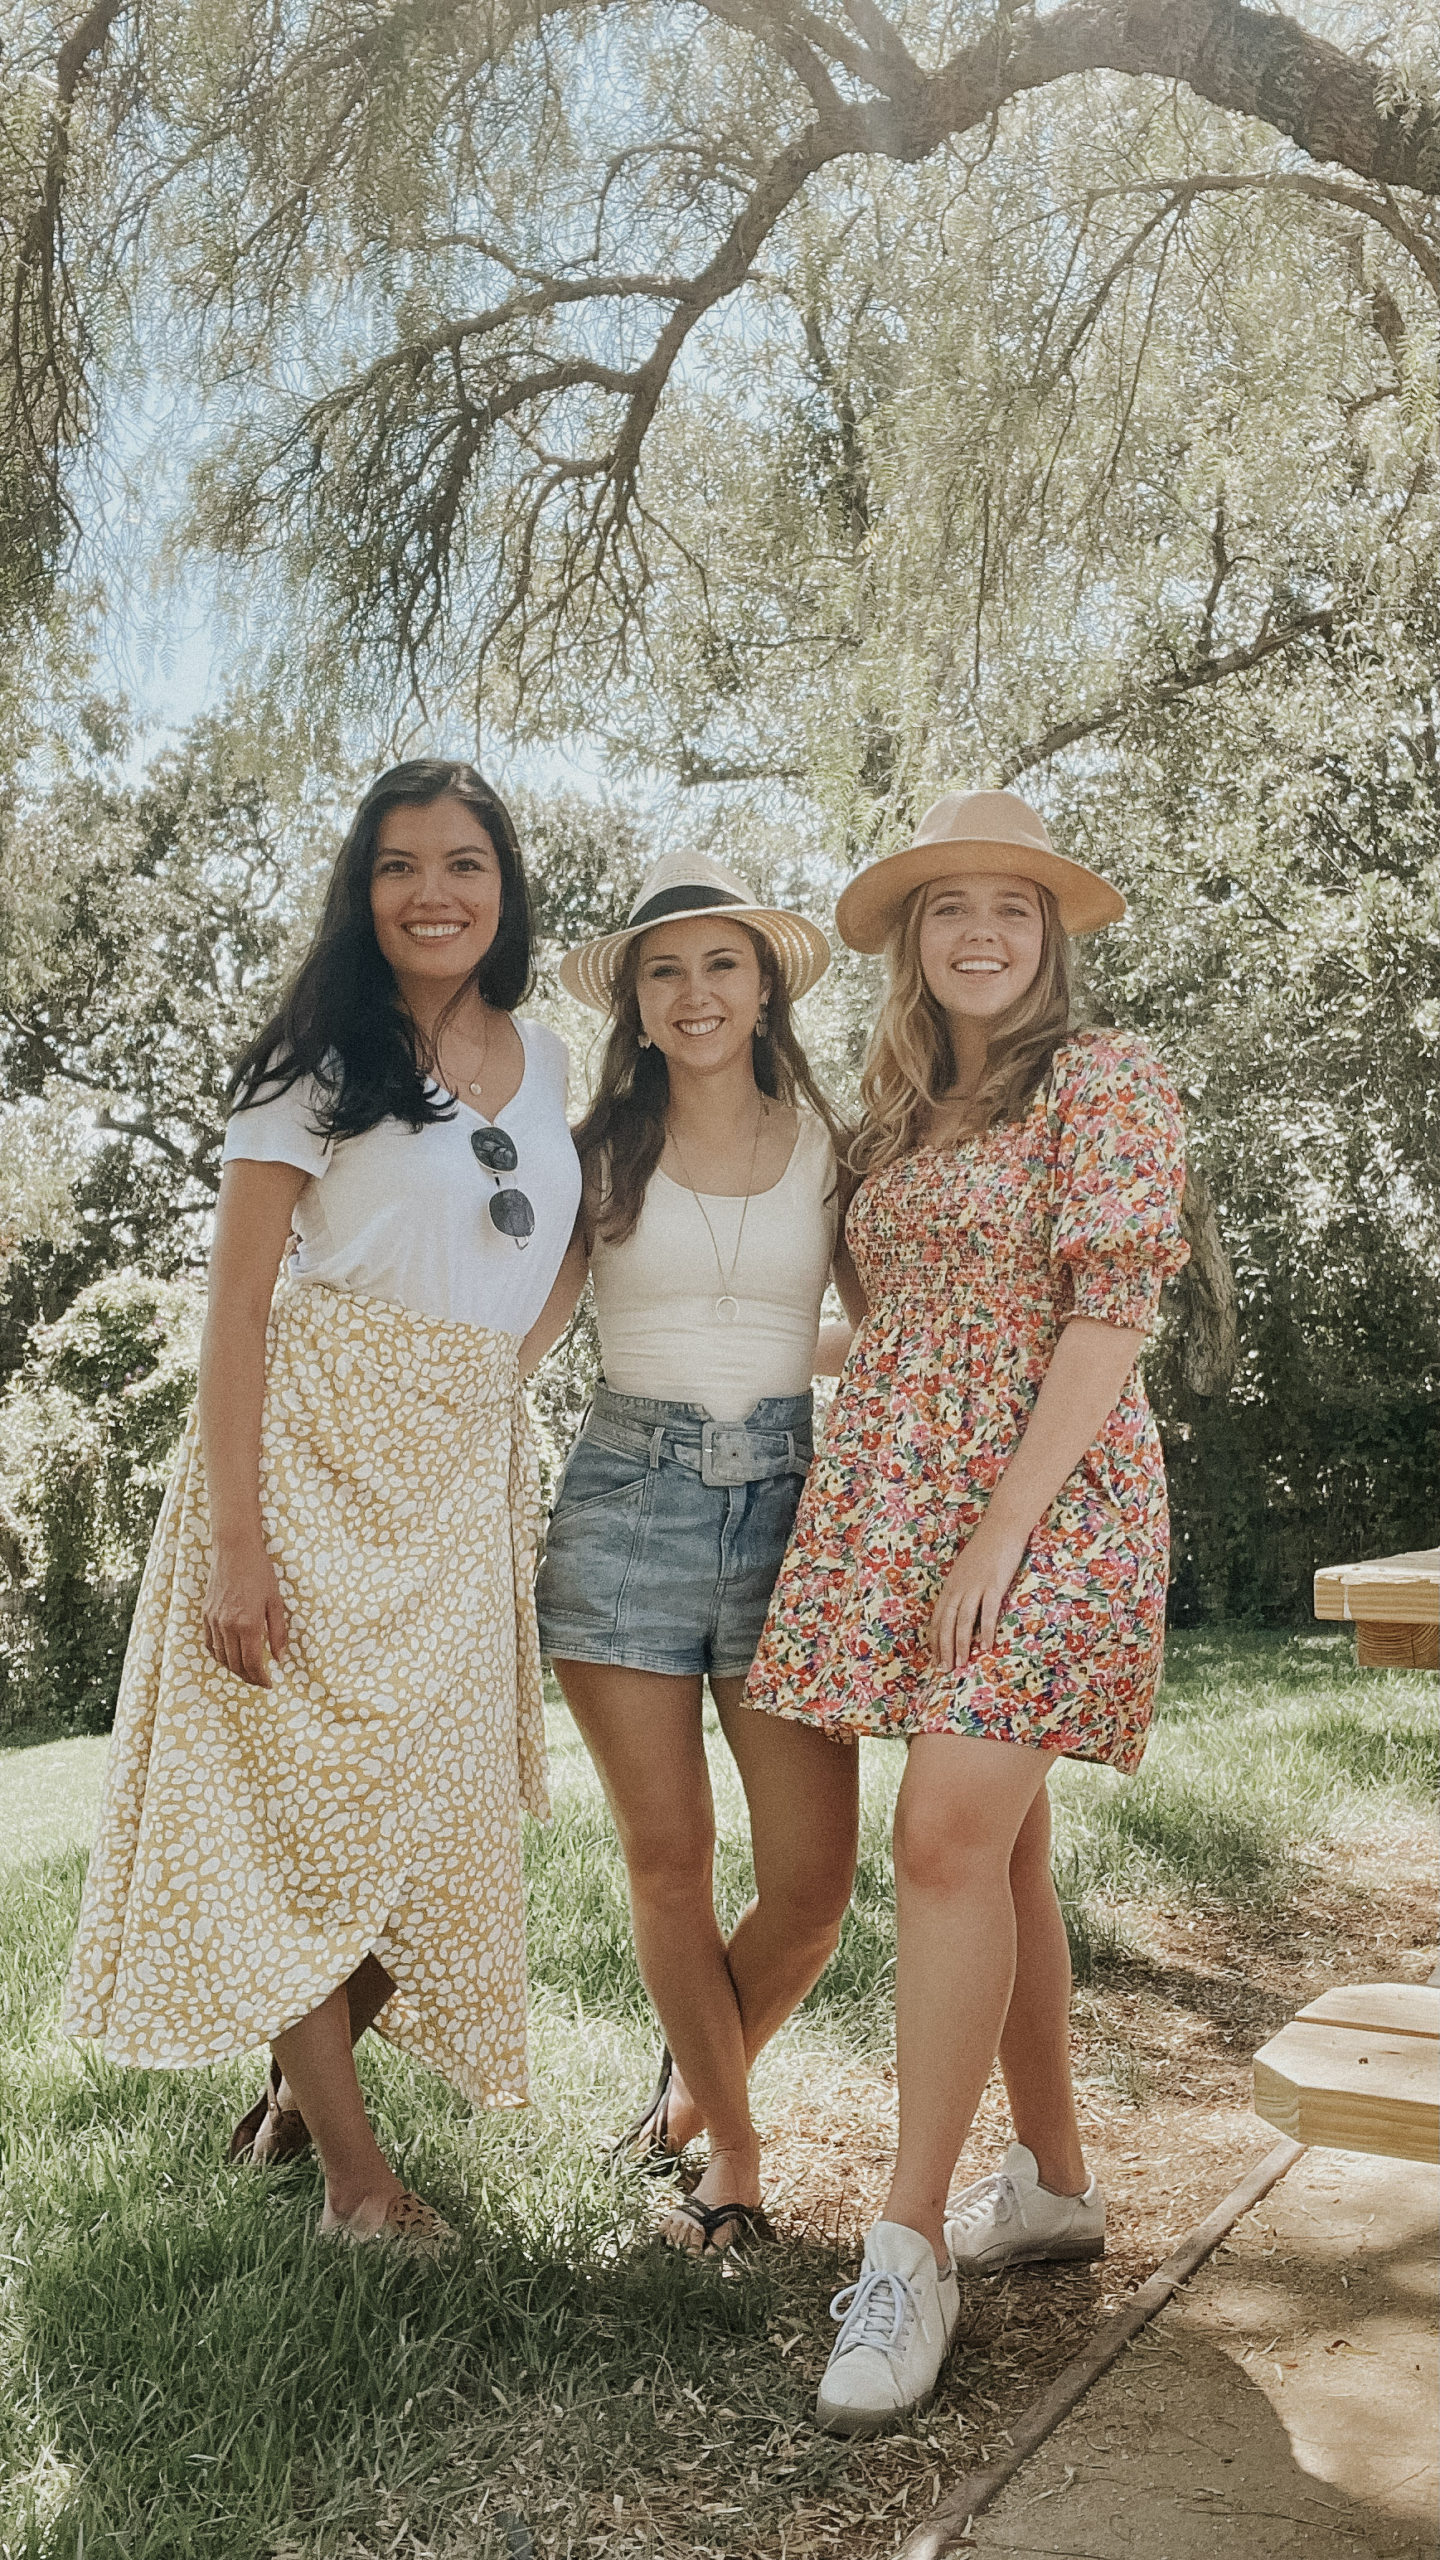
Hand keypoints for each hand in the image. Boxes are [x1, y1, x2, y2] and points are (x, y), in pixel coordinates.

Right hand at [203, 1541, 288, 1687]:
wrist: (234, 1550)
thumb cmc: (260, 1573)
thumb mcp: (276, 1602)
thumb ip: (278, 1633)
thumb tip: (280, 1659)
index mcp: (248, 1624)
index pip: (252, 1663)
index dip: (260, 1678)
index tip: (269, 1683)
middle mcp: (227, 1626)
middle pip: (235, 1665)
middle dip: (248, 1677)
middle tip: (260, 1680)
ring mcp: (213, 1621)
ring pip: (220, 1657)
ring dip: (234, 1669)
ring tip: (247, 1671)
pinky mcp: (205, 1614)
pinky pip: (209, 1644)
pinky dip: (219, 1655)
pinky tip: (229, 1656)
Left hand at [928, 1513, 1029, 1670]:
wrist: (1001, 1528)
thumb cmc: (985, 1548)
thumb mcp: (965, 1569)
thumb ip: (961, 1588)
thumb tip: (959, 1608)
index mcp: (950, 1585)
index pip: (937, 1618)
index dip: (935, 1639)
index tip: (934, 1658)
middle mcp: (958, 1588)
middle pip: (946, 1623)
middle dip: (944, 1648)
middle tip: (944, 1669)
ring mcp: (975, 1587)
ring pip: (963, 1621)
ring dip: (961, 1645)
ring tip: (961, 1664)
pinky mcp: (993, 1585)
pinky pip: (987, 1613)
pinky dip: (986, 1631)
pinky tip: (986, 1646)